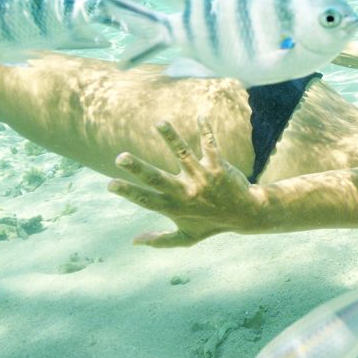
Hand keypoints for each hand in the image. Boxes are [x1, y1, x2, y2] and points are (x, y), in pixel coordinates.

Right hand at [108, 117, 265, 247]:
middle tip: (120, 157)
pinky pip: (210, 145)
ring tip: (160, 123)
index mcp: (175, 207)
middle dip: (138, 168)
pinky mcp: (218, 166)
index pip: (147, 199)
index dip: (129, 193)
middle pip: (158, 179)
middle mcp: (187, 192)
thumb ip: (161, 240)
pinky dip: (206, 130)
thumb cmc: (213, 224)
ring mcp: (203, 177)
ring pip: (183, 154)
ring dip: (172, 138)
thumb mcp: (187, 238)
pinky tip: (201, 115)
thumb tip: (134, 241)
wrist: (247, 214)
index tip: (110, 184)